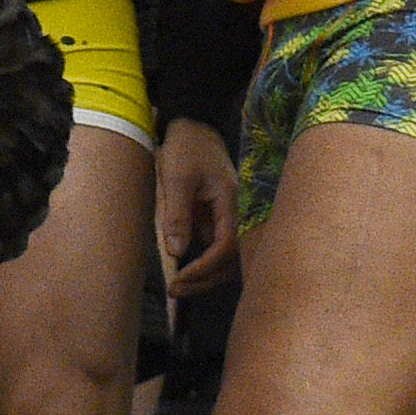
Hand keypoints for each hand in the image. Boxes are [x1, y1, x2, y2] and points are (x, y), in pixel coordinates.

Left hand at [152, 118, 241, 295]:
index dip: (205, 267)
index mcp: (232, 202)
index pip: (226, 246)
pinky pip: (218, 244)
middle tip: (177, 291)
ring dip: (206, 273)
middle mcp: (238, 212)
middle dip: (206, 279)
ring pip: (227, 255)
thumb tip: (177, 252)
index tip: (181, 277)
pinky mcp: (221, 215)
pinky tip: (184, 267)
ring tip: (179, 286)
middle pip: (232, 258)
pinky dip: (204, 260)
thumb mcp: (177, 178)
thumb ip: (178, 215)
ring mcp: (230, 214)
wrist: (193, 123)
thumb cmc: (186, 146)